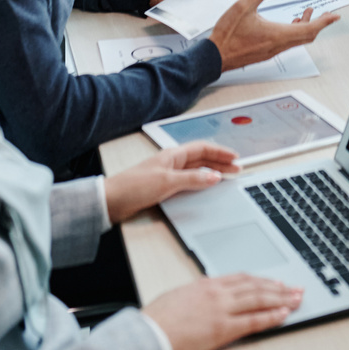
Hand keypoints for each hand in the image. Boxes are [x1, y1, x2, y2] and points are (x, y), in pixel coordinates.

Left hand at [104, 141, 237, 225]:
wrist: (112, 201)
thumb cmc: (135, 186)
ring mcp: (168, 175)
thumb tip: (214, 176)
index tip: (235, 157)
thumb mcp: (167, 182)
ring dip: (211, 172)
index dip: (220, 152)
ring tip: (226, 178)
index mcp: (173, 155)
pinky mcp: (163, 187)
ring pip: (196, 170)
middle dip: (220, 163)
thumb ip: (192, 179)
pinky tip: (205, 188)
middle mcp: (172, 162)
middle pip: (201, 159)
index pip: (202, 149)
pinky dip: (200, 183)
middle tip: (236, 170)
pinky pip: (188, 181)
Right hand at [144, 275, 302, 349]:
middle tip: (296, 288)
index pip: (242, 278)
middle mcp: (218, 293)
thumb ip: (198, 292)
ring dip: (281, 299)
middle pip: (256, 286)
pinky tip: (283, 315)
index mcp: (207, 284)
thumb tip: (207, 291)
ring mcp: (222, 309)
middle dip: (279, 287)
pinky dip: (270, 316)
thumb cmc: (159, 317)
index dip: (262, 280)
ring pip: (259, 299)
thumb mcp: (181, 295)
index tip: (275, 281)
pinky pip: (253, 320)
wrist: (149, 333)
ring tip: (296, 299)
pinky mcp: (223, 329)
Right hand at [209, 0, 339, 71]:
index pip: (309, 29)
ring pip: (296, 40)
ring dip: (304, 27)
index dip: (324, 22)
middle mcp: (278, 45)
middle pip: (306, 36)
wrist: (214, 57)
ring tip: (304, 15)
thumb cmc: (228, 34)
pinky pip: (286, 43)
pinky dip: (292, 33)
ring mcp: (272, 51)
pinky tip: (285, 25)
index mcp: (278, 34)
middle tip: (325, 15)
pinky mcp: (265, 52)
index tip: (334, 17)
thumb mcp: (244, 6)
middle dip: (317, 23)